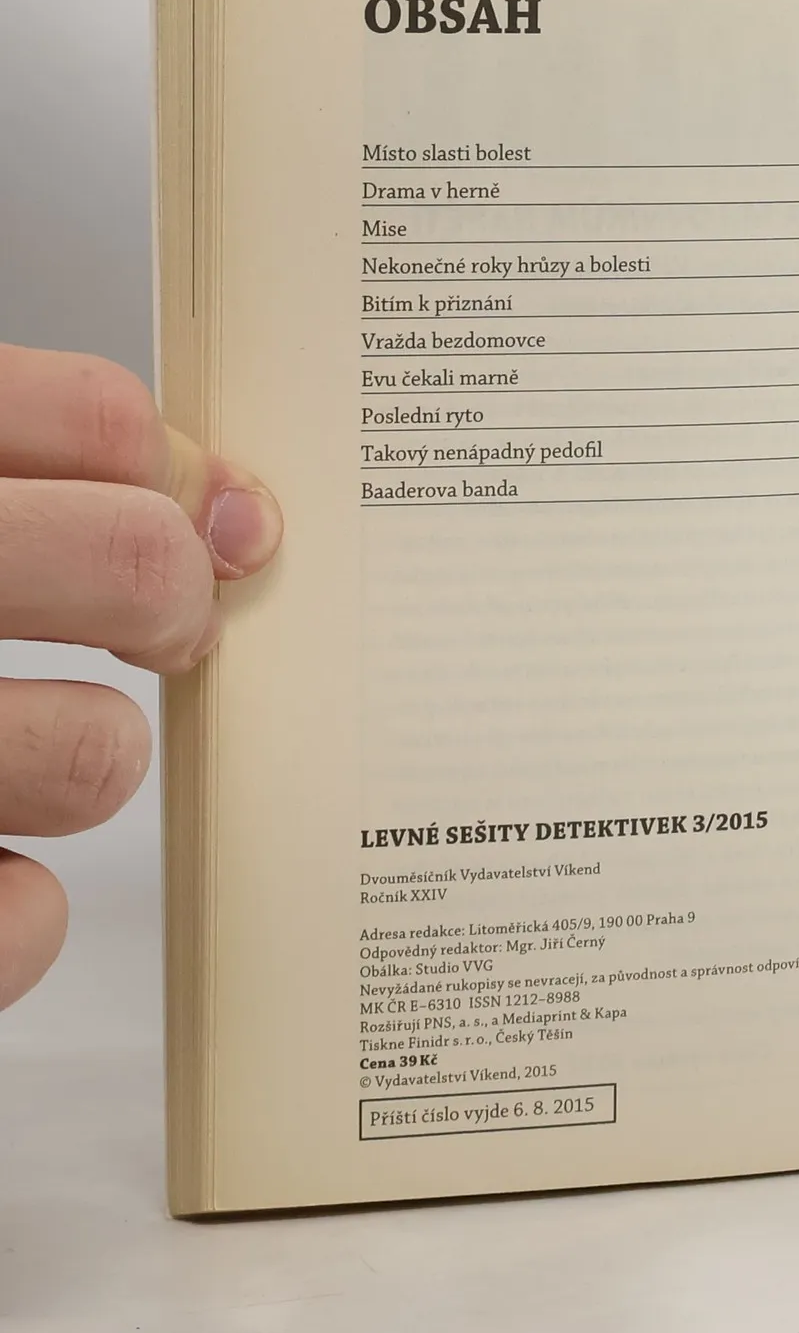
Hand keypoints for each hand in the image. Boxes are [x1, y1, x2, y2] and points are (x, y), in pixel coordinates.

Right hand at [0, 347, 282, 1010]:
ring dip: (84, 758)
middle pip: (135, 563)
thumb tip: (241, 516)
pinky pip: (23, 915)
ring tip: (9, 749)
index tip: (201, 514)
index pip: (90, 418)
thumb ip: (39, 485)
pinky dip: (14, 911)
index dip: (172, 469)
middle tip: (156, 625)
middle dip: (172, 601)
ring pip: (99, 752)